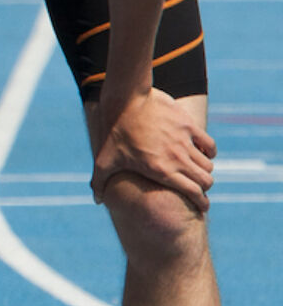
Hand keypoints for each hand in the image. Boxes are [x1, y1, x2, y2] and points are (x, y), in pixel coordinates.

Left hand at [92, 88, 216, 210]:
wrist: (126, 100)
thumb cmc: (114, 132)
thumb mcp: (103, 159)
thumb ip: (99, 182)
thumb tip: (96, 200)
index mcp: (161, 170)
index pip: (194, 192)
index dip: (201, 202)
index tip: (202, 206)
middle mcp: (177, 158)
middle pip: (206, 180)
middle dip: (204, 188)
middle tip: (198, 188)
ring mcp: (185, 141)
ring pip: (208, 164)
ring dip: (204, 170)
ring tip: (196, 171)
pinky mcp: (189, 126)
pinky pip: (209, 144)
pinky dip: (208, 152)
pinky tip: (201, 152)